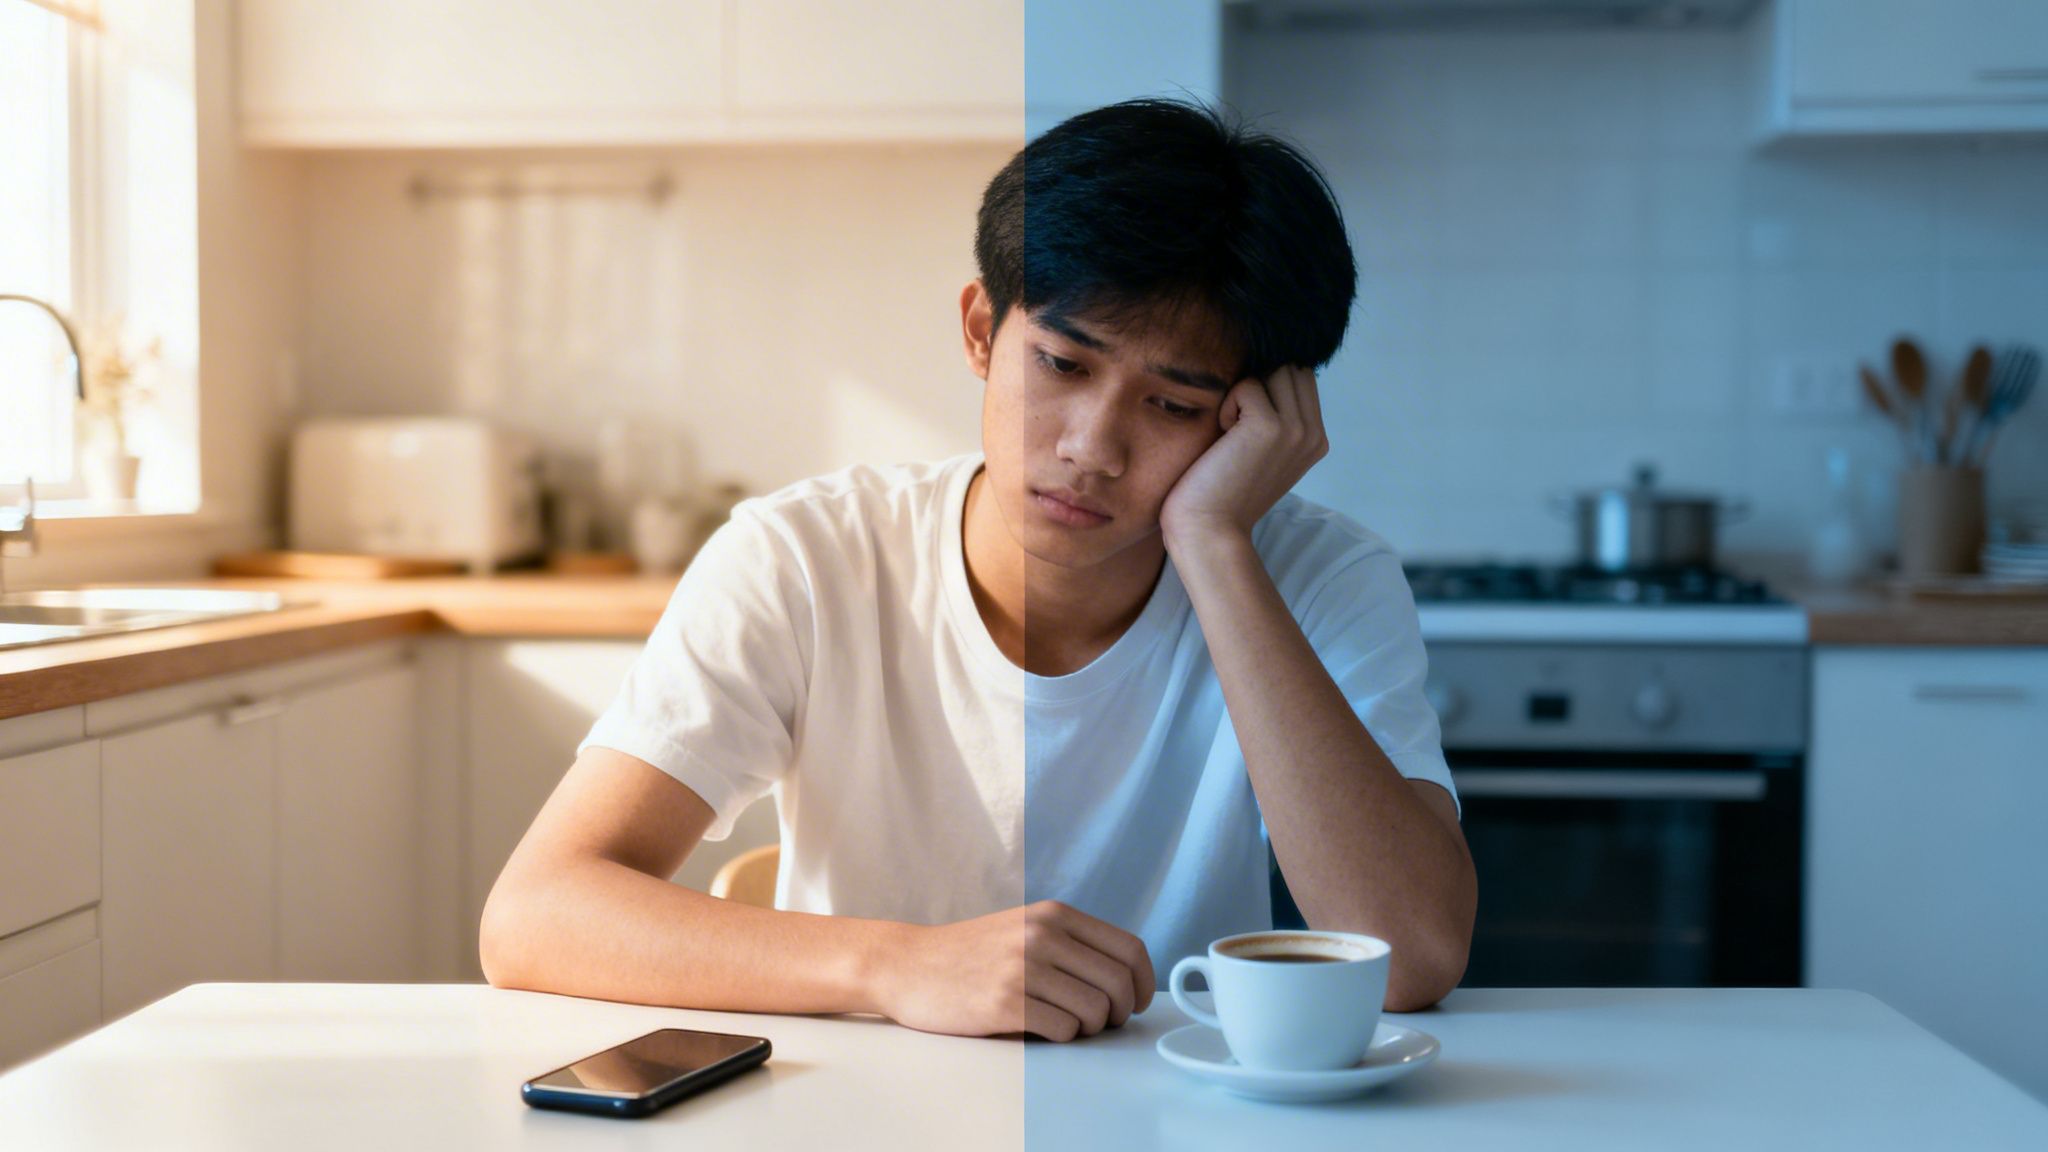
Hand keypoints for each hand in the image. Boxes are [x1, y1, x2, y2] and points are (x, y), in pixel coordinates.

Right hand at [874, 901, 1153, 1041]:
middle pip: (1119, 984)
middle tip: (1102, 1022)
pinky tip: (1039, 1028)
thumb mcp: (1025, 928)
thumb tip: (1127, 980)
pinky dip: (1061, 1037)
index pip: (1130, 949)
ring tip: (1063, 1023)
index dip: (1144, 983)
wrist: (908, 964)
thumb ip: (1071, 943)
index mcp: (1055, 915)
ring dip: (1088, 1028)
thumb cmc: (972, 954)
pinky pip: (1063, 1031)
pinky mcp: (1005, 1002)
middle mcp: (1043, 935)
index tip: (1137, 1002)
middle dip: (1120, 1013)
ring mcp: (1024, 968)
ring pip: (1095, 1011)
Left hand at [1158, 364, 1327, 552]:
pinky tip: (1222, 436)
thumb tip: (1268, 372)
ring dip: (1245, 391)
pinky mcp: (1272, 426)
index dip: (1270, 384)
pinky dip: (1228, 404)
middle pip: (1291, 368)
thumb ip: (1278, 418)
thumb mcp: (1264, 453)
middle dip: (1260, 383)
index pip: (1302, 378)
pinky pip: (1248, 385)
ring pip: (1274, 370)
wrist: (1210, 529)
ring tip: (1231, 429)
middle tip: (1237, 424)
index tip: (1246, 420)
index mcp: (1316, 440)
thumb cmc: (1224, 490)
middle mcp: (1314, 434)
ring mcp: (1297, 430)